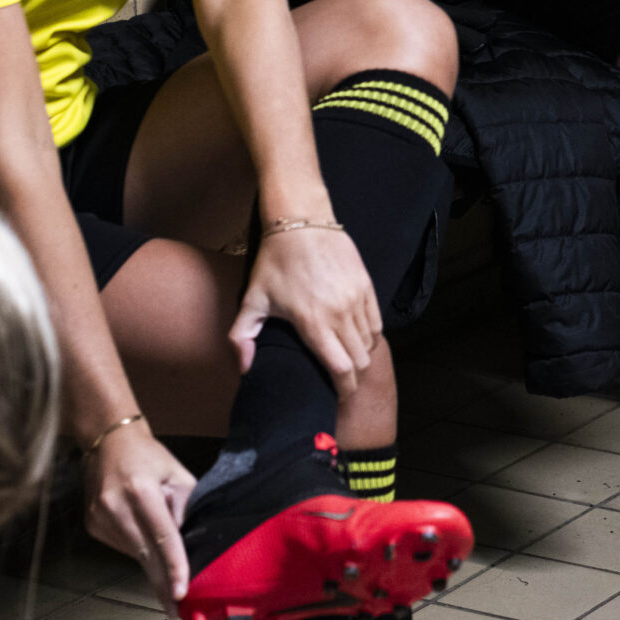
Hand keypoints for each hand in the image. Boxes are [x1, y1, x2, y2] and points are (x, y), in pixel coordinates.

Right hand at [86, 421, 194, 608]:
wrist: (108, 441)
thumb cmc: (148, 456)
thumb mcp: (177, 474)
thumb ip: (187, 506)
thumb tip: (190, 540)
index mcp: (141, 491)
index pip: (163, 536)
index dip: (173, 566)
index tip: (180, 591)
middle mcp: (116, 506)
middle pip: (145, 554)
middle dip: (161, 583)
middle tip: (175, 608)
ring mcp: (99, 517)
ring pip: (133, 553)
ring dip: (151, 564)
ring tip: (166, 567)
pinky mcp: (92, 525)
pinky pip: (122, 546)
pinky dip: (137, 548)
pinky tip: (143, 536)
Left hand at [229, 224, 381, 400]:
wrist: (303, 222)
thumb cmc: (275, 263)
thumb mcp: (252, 300)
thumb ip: (242, 338)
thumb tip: (244, 370)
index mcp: (314, 323)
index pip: (341, 369)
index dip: (344, 388)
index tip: (338, 397)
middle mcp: (341, 314)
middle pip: (360, 360)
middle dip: (353, 377)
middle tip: (342, 381)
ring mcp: (357, 299)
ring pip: (370, 342)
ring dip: (361, 355)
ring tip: (348, 359)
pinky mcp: (367, 286)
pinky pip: (377, 322)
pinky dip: (370, 335)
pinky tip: (357, 337)